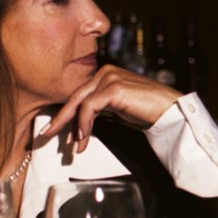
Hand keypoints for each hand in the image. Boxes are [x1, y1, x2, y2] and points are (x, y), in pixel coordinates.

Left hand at [35, 66, 182, 154]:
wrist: (171, 110)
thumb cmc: (149, 111)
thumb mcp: (119, 108)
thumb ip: (102, 109)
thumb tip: (81, 124)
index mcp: (106, 75)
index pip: (80, 94)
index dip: (67, 115)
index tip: (58, 132)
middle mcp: (106, 72)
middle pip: (75, 97)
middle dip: (60, 118)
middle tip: (46, 134)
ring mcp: (109, 78)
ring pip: (80, 103)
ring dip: (74, 127)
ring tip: (74, 146)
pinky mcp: (114, 87)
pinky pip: (89, 107)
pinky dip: (83, 123)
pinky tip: (83, 137)